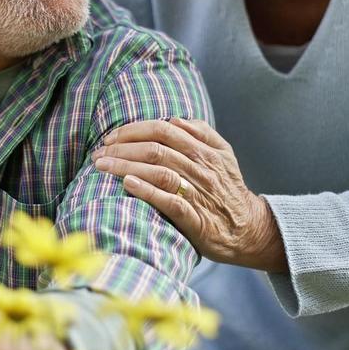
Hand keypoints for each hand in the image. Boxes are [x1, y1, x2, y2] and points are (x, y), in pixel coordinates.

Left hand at [93, 118, 285, 271]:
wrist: (250, 230)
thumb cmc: (228, 189)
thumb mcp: (224, 154)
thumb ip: (201, 132)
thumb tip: (173, 119)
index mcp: (205, 150)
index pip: (163, 130)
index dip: (133, 130)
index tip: (110, 137)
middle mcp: (201, 168)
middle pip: (156, 149)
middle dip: (121, 148)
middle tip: (98, 153)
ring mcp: (199, 193)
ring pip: (159, 171)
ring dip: (125, 166)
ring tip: (101, 166)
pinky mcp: (196, 219)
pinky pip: (170, 201)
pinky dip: (147, 191)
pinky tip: (128, 184)